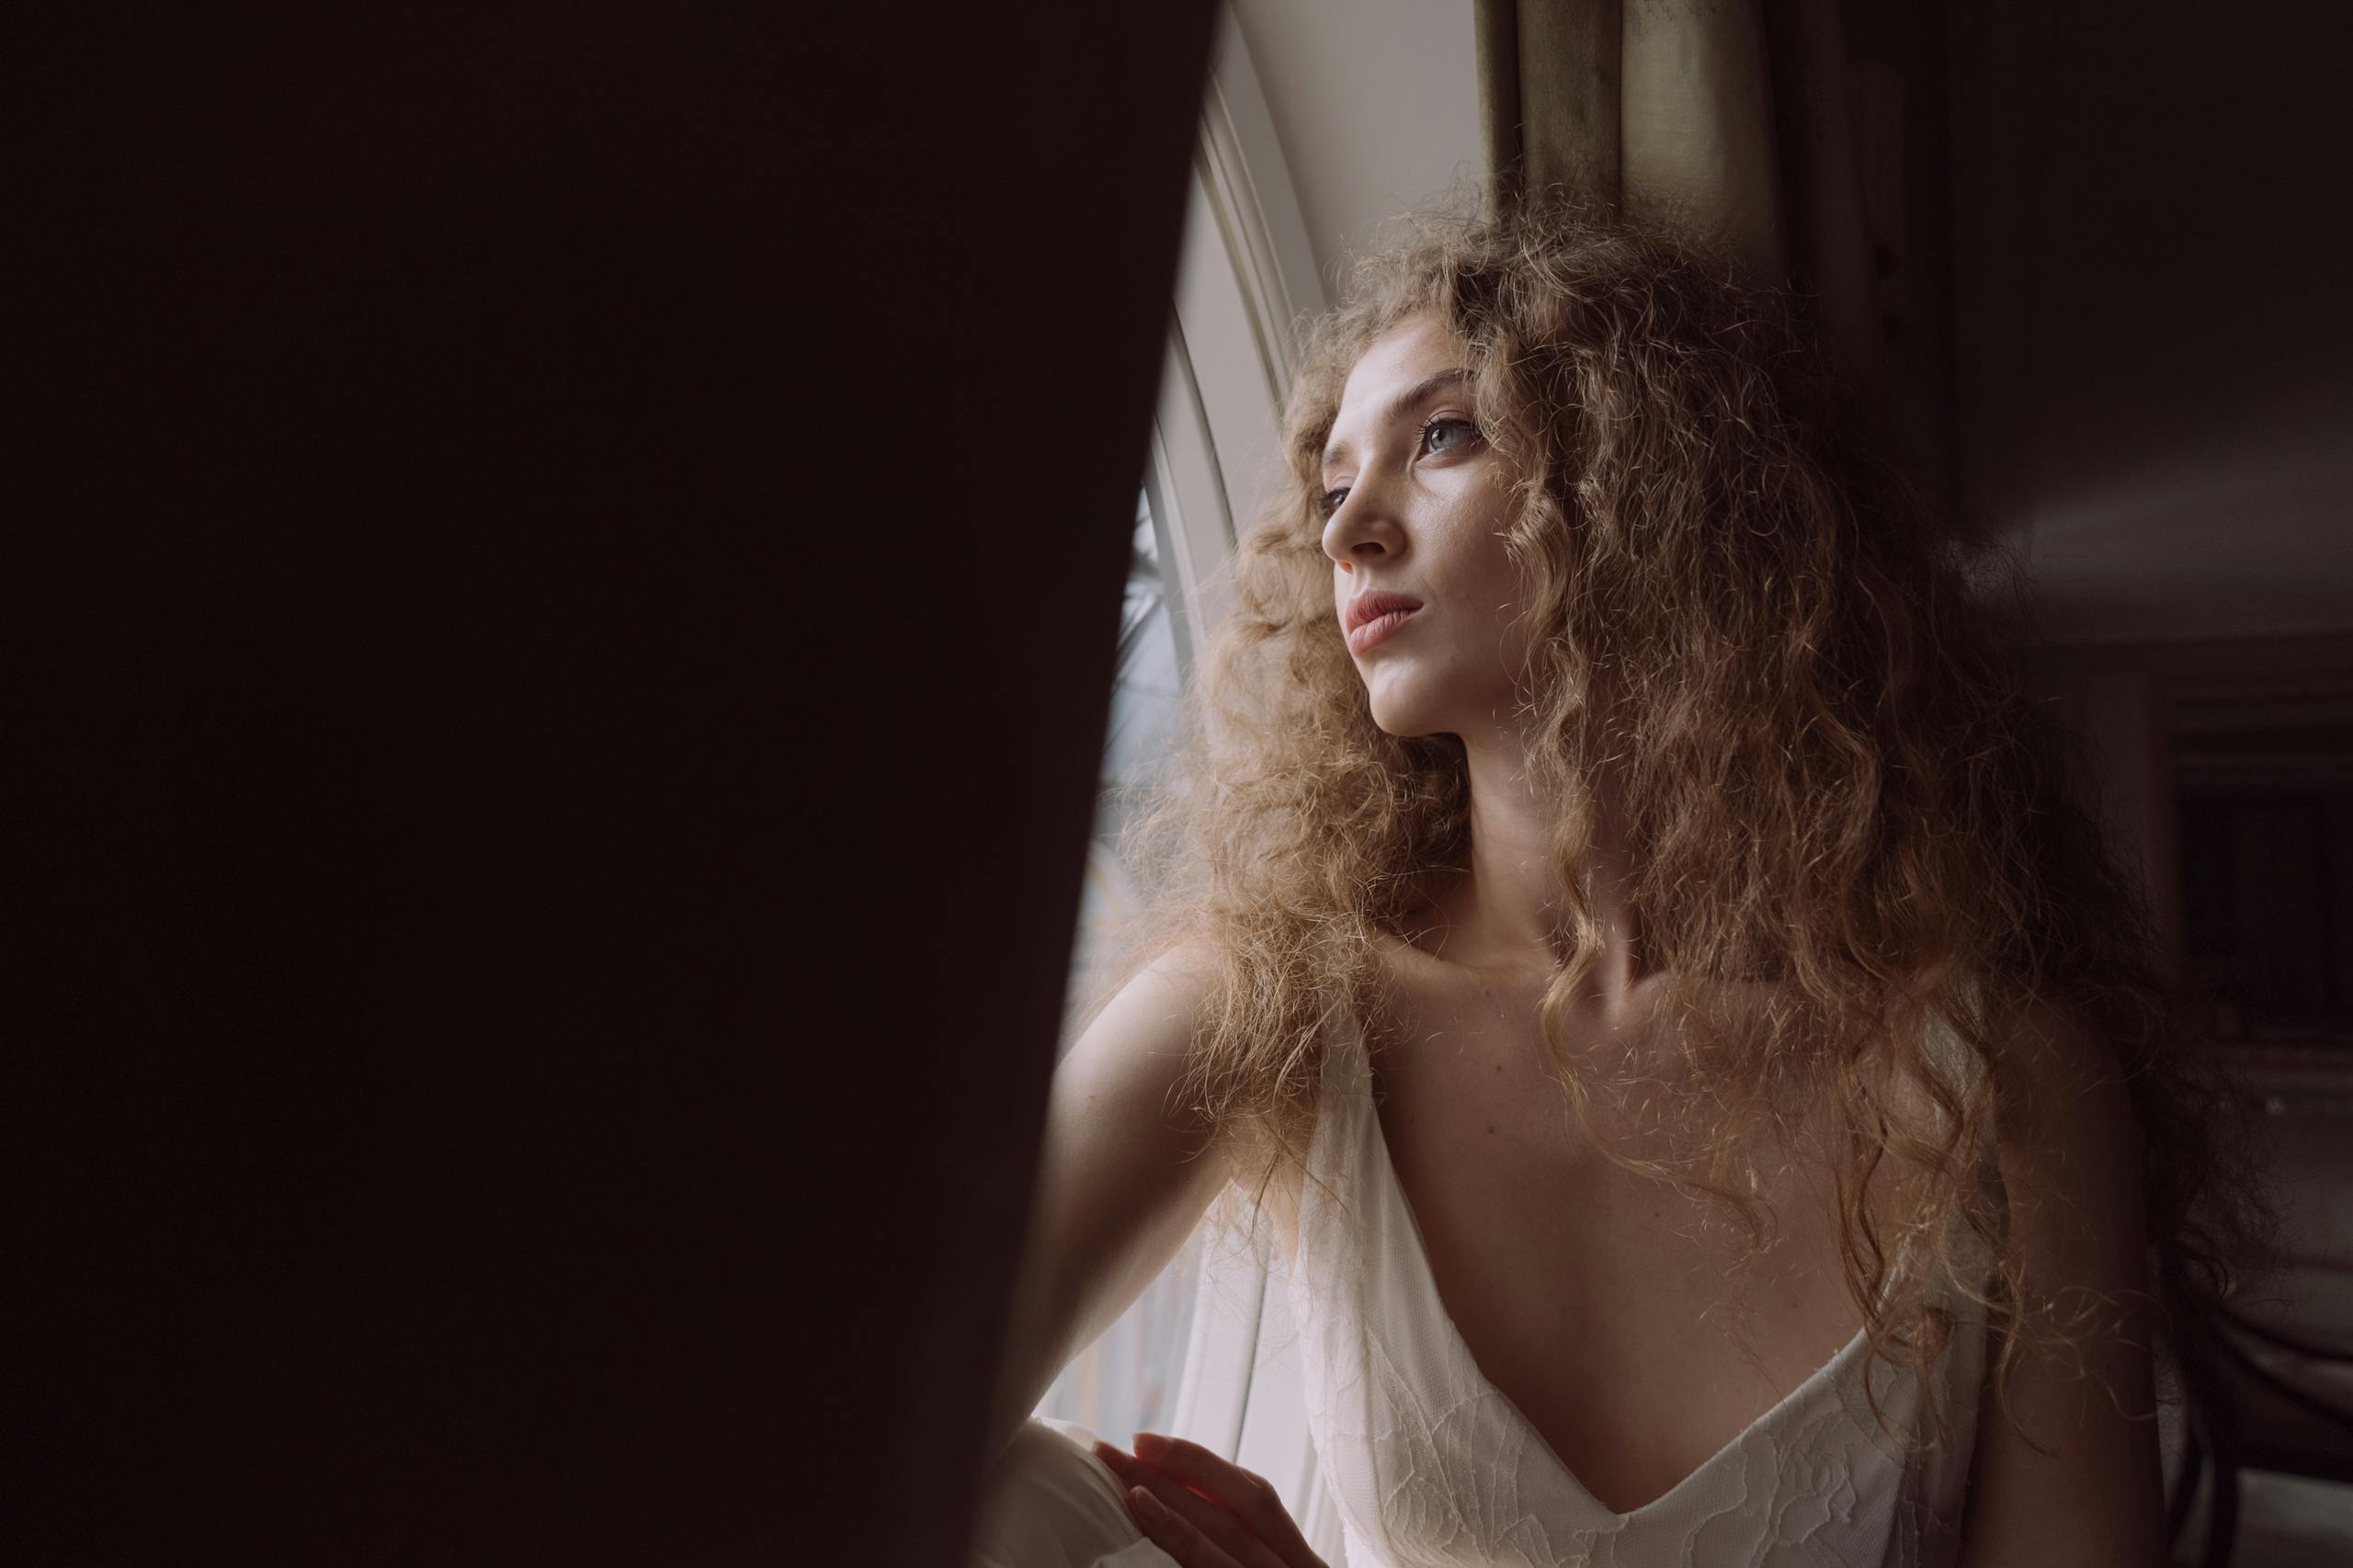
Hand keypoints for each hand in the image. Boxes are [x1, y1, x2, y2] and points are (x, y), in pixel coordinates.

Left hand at [1089, 1431, 1329, 1567]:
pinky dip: (1176, 1541)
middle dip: (1173, 1473)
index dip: (1202, 1465)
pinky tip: (1143, 1516)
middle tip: (1112, 1448)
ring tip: (1121, 1479)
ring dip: (1169, 1503)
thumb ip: (1238, 1551)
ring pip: (1224, 1541)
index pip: (1257, 1498)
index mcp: (1301, 1564)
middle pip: (1235, 1511)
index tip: (1146, 1443)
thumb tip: (1168, 1505)